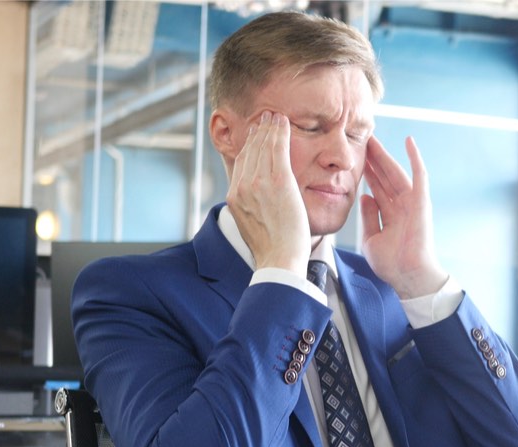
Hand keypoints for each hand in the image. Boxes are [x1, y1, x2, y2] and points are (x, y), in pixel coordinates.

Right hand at [227, 111, 310, 272]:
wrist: (279, 260)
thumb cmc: (273, 248)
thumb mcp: (252, 224)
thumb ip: (252, 205)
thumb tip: (258, 200)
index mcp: (234, 197)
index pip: (241, 162)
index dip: (249, 145)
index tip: (256, 133)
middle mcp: (242, 187)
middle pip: (250, 150)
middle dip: (258, 131)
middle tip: (266, 117)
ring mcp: (258, 183)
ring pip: (264, 146)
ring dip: (270, 127)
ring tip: (276, 116)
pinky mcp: (278, 182)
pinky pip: (278, 149)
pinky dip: (280, 132)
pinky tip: (284, 122)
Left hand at [360, 136, 447, 298]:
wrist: (407, 276)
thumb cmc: (391, 263)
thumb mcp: (371, 238)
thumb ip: (368, 217)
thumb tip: (365, 197)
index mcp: (389, 213)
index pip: (375, 187)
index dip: (365, 171)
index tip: (354, 157)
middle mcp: (401, 204)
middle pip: (384, 175)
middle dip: (372, 159)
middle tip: (360, 140)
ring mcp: (411, 201)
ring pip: (395, 172)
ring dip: (385, 155)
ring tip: (372, 139)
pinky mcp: (421, 200)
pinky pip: (419, 175)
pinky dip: (415, 158)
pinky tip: (409, 141)